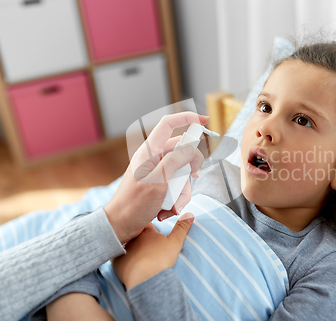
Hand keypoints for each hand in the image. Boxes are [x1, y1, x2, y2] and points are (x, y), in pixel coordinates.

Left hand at [104, 112, 207, 243]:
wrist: (120, 226)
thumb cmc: (134, 204)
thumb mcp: (158, 181)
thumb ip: (175, 161)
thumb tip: (191, 148)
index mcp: (149, 151)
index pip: (169, 124)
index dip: (187, 118)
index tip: (205, 120)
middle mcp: (154, 158)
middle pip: (183, 152)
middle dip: (190, 168)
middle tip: (194, 177)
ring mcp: (158, 172)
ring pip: (183, 172)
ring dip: (183, 190)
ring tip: (173, 205)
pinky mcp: (161, 185)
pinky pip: (178, 186)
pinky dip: (178, 198)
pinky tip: (169, 209)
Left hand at [112, 213, 194, 289]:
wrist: (145, 278)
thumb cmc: (161, 259)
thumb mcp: (175, 243)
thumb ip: (182, 228)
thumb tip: (190, 214)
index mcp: (146, 231)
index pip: (146, 223)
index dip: (149, 224)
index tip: (152, 226)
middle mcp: (132, 238)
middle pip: (134, 233)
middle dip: (138, 235)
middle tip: (145, 242)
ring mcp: (123, 250)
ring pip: (126, 245)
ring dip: (130, 247)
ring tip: (136, 254)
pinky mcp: (116, 263)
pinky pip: (119, 259)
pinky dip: (123, 260)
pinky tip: (128, 264)